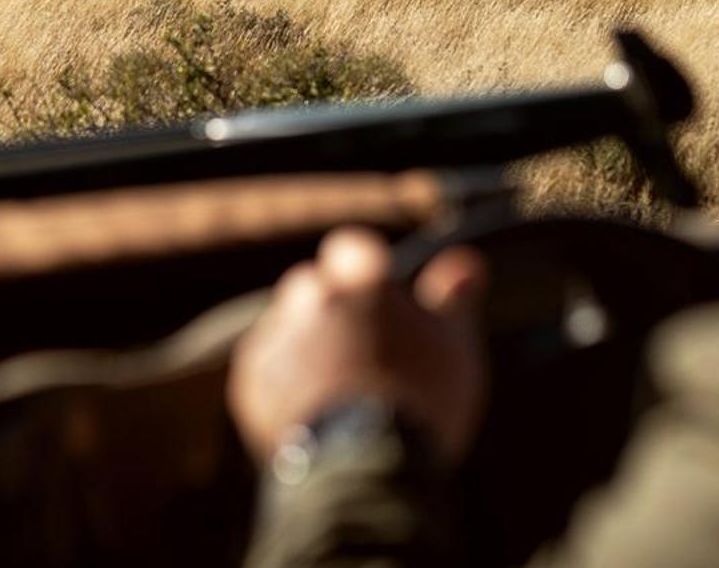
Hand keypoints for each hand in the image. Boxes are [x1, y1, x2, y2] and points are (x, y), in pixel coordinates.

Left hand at [228, 226, 489, 466]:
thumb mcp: (454, 348)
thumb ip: (455, 299)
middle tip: (361, 352)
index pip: (351, 248)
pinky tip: (312, 406)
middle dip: (331, 308)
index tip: (375, 298)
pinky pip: (267, 363)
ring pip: (288, 324)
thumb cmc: (420, 404)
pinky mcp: (252, 377)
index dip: (361, 271)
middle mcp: (311, 297)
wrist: (365, 470)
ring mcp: (278, 336)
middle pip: (313, 286)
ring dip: (306, 342)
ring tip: (337, 388)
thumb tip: (466, 261)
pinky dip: (284, 378)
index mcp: (361, 281)